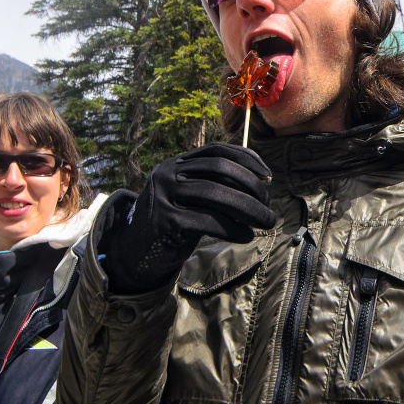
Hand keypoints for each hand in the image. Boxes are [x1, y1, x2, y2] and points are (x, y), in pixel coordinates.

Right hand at [98, 143, 275, 293]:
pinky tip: (246, 236)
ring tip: (266, 222)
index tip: (268, 176)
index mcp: (176, 163)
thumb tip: (260, 186)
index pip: (216, 151)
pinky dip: (231, 229)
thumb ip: (216, 187)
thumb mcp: (191, 199)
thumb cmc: (174, 224)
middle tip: (268, 206)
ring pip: (214, 194)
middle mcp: (167, 174)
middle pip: (219, 169)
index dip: (246, 159)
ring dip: (247, 208)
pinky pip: (206, 221)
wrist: (135, 252)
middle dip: (251, 186)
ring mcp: (164, 196)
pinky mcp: (164, 221)